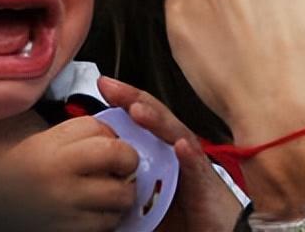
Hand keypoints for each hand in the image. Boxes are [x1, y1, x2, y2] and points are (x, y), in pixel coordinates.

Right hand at [0, 115, 138, 230]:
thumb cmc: (26, 164)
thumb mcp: (51, 137)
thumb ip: (87, 132)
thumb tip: (122, 138)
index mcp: (54, 149)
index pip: (108, 137)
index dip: (119, 140)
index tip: (116, 146)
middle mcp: (60, 180)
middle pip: (122, 162)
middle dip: (128, 164)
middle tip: (120, 168)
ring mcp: (65, 211)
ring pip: (121, 197)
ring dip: (121, 193)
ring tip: (107, 190)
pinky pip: (106, 224)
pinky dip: (108, 217)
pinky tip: (95, 209)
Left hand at [98, 76, 242, 231]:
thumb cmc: (186, 218)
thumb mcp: (146, 201)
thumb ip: (126, 188)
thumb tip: (97, 181)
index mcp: (162, 154)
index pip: (142, 121)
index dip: (124, 102)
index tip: (103, 86)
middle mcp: (179, 153)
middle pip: (158, 119)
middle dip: (134, 99)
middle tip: (110, 85)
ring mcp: (194, 165)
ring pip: (177, 135)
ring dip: (158, 121)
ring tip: (137, 109)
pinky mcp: (207, 185)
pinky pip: (198, 168)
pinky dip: (189, 155)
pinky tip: (179, 145)